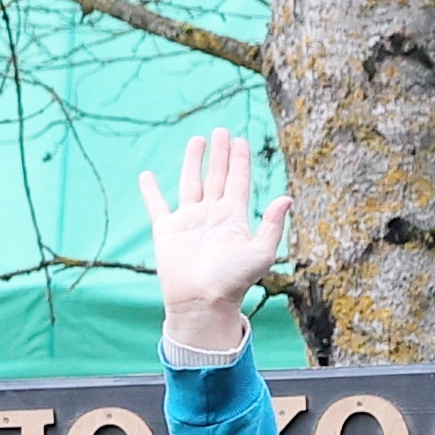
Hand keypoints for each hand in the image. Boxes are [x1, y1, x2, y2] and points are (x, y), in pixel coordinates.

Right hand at [136, 131, 290, 358]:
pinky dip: (150, 191)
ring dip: (194, 161)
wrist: (203, 303)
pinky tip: (147, 175)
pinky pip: (157, 205)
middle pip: (217, 176)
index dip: (240, 161)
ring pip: (191, 183)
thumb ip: (273, 226)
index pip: (238, 181)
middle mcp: (212, 215)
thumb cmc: (233, 282)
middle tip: (222, 131)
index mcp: (234, 218)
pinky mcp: (167, 230)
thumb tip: (287, 198)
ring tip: (198, 140)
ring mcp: (189, 221)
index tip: (240, 140)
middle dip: (220, 154)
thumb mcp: (261, 253)